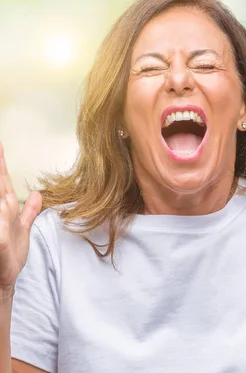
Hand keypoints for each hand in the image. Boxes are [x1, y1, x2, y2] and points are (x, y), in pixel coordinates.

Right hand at [0, 142, 41, 294]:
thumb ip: (29, 211)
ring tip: (0, 158)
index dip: (0, 162)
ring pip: (0, 197)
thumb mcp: (22, 229)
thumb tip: (38, 193)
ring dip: (1, 186)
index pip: (1, 179)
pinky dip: (2, 216)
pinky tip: (4, 206)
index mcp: (3, 206)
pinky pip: (0, 222)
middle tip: (0, 146)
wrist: (3, 278)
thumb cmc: (10, 254)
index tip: (1, 143)